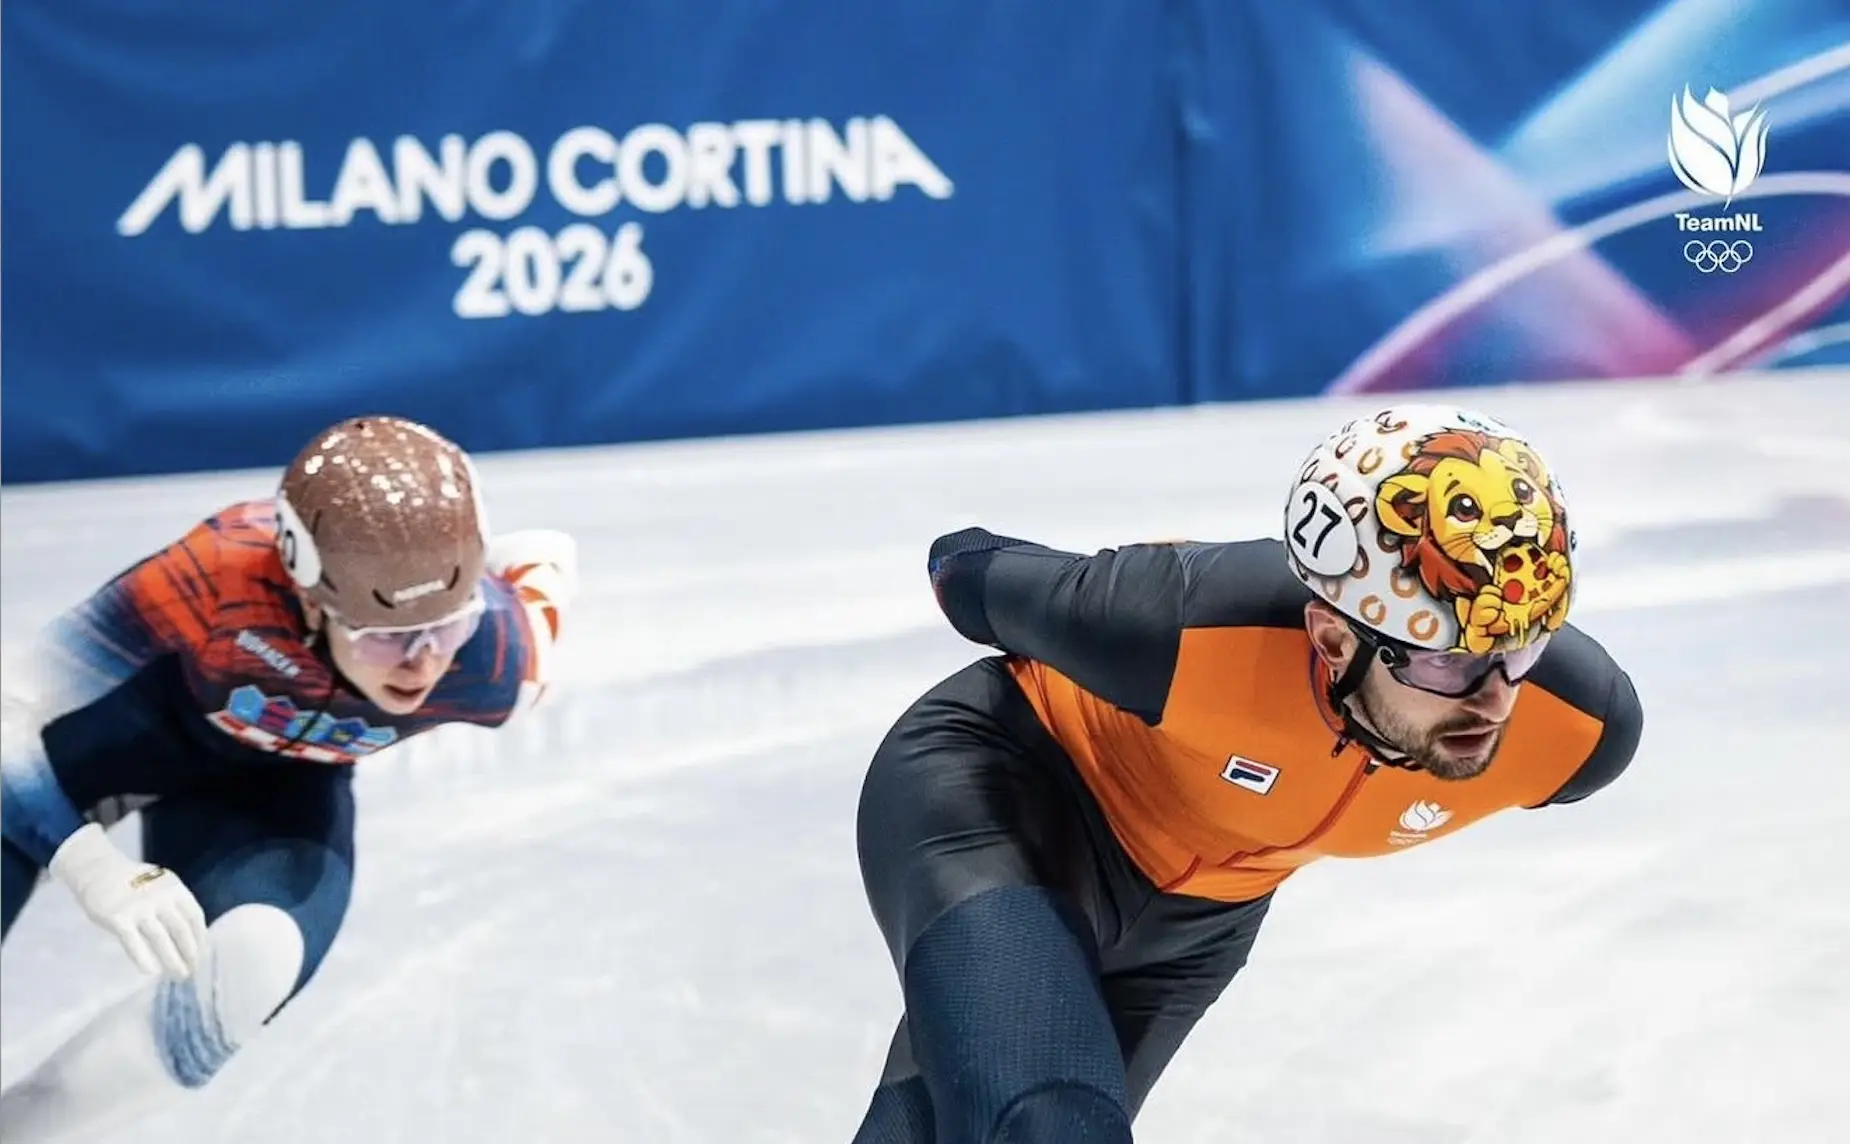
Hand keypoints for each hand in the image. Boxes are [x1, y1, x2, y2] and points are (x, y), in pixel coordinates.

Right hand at [48, 823, 207, 978]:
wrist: (98, 869)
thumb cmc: (133, 881)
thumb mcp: (161, 884)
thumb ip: (175, 904)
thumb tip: (192, 933)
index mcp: (175, 888)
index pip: (194, 917)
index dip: (200, 938)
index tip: (202, 956)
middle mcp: (160, 897)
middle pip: (181, 930)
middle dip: (189, 953)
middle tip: (192, 972)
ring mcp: (139, 908)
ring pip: (160, 938)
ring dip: (172, 960)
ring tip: (178, 976)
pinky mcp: (118, 918)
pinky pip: (133, 942)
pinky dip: (143, 958)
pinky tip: (151, 972)